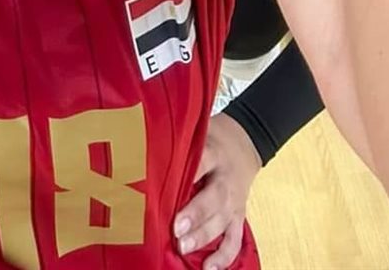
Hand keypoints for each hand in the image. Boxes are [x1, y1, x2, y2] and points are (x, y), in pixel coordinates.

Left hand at [172, 114, 260, 267]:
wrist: (246, 142)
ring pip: (222, 221)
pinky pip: (234, 239)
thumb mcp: (198, 133)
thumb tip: (142, 153)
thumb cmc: (213, 138)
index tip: (168, 188)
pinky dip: (224, 256)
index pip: (202, 162)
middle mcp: (226, 179)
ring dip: (204, 237)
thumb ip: (179, 144)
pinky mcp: (238, 216)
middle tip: (176, 229)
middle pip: (214, 198)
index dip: (188, 175)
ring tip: (183, 248)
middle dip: (195, 215)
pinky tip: (209, 268)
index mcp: (214, 153)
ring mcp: (235, 201)